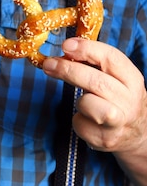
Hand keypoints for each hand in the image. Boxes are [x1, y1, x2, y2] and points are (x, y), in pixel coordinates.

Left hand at [42, 37, 146, 185]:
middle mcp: (129, 101)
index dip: (87, 49)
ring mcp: (118, 123)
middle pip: (96, 81)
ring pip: (88, 104)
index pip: (111, 58)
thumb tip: (67, 48)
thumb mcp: (116, 78)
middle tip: (48, 64)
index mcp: (132, 79)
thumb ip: (96, 62)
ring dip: (79, 100)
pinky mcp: (105, 140)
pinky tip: (86, 119)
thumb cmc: (118, 98)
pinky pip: (80, 124)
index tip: (65, 45)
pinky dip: (78, 120)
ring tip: (84, 102)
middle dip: (68, 70)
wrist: (137, 134)